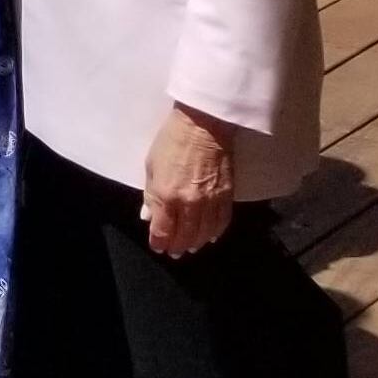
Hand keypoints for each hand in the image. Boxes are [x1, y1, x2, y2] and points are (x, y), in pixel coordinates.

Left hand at [142, 105, 238, 256]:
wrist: (204, 126)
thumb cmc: (172, 142)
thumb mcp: (151, 167)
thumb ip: (151, 195)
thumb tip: (150, 216)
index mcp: (168, 196)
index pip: (164, 231)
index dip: (159, 242)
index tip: (157, 247)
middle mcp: (191, 204)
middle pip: (186, 235)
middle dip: (177, 246)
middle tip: (174, 252)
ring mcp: (212, 201)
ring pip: (205, 233)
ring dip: (196, 242)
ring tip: (190, 246)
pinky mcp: (228, 196)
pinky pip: (222, 222)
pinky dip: (215, 232)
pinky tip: (210, 236)